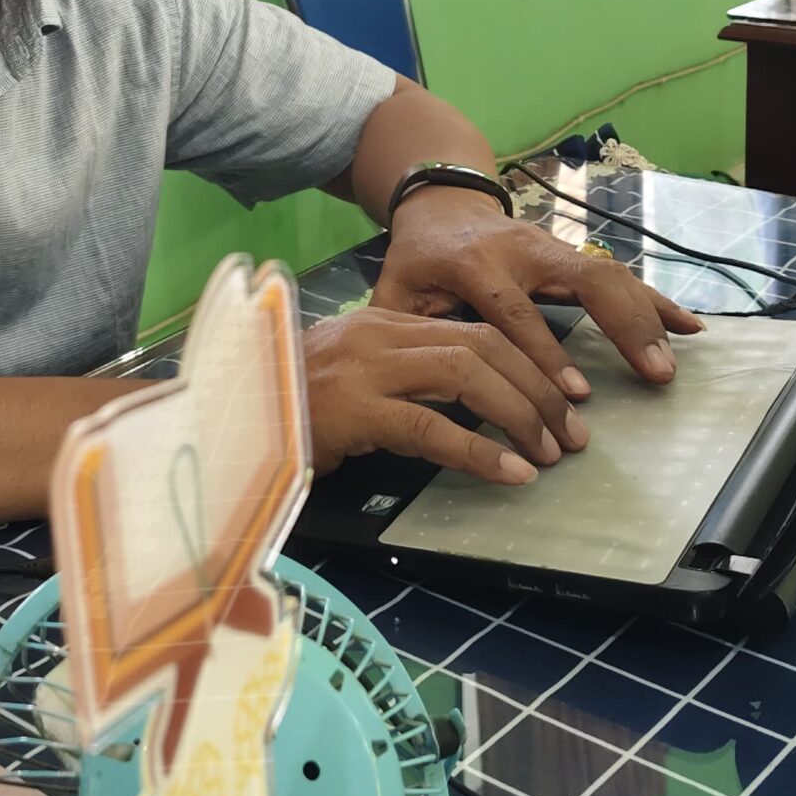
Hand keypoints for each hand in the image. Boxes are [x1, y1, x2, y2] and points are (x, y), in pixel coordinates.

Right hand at [302, 306, 587, 485]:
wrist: (223, 415)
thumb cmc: (288, 405)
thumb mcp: (352, 380)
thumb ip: (402, 380)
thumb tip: (468, 405)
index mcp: (384, 322)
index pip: (476, 330)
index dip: (530, 364)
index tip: (562, 402)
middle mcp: (380, 335)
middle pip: (483, 344)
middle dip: (538, 388)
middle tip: (571, 432)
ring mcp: (366, 369)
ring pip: (467, 373)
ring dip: (521, 414)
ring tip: (550, 452)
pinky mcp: (354, 410)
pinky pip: (431, 426)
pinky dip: (479, 450)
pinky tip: (510, 472)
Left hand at [373, 190, 704, 398]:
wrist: (441, 203)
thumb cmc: (418, 259)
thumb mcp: (395, 289)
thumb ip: (400, 330)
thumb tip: (409, 387)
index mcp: (474, 264)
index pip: (515, 311)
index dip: (545, 351)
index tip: (577, 393)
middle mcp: (522, 249)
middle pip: (584, 279)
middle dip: (622, 325)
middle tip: (654, 372)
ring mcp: (553, 246)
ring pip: (609, 273)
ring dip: (647, 316)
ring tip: (673, 360)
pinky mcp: (572, 252)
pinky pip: (620, 274)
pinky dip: (655, 299)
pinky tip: (688, 325)